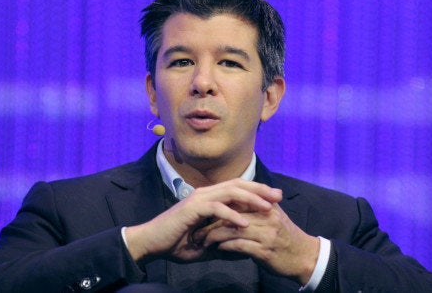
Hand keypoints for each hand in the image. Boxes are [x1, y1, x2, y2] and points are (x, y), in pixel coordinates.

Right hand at [124, 179, 282, 264]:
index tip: (277, 197)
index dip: (258, 190)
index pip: (238, 187)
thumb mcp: (207, 243)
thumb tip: (244, 248)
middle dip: (260, 189)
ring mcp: (198, 199)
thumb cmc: (178, 243)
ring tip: (267, 207)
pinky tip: (245, 223)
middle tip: (279, 196)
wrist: (152, 243)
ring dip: (251, 198)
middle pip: (238, 184)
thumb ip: (225, 241)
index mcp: (210, 197)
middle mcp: (206, 193)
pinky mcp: (191, 209)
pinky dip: (232, 215)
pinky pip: (216, 209)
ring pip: (230, 192)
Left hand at [199, 203, 319, 284]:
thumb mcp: (273, 217)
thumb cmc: (286, 237)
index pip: (238, 199)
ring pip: (232, 229)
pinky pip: (238, 246)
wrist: (305, 257)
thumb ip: (256, 208)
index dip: (219, 205)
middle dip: (212, 220)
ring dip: (214, 235)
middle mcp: (267, 217)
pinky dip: (225, 247)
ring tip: (203, 240)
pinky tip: (217, 249)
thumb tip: (234, 202)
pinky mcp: (264, 251)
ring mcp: (266, 234)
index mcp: (268, 206)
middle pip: (232, 213)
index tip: (204, 211)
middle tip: (197, 226)